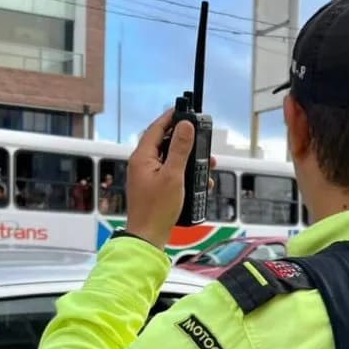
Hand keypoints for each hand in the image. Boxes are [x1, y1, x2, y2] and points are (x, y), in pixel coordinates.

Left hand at [125, 108, 216, 249]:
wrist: (148, 237)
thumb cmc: (157, 210)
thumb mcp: (173, 176)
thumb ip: (180, 149)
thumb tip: (185, 126)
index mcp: (142, 157)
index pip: (156, 128)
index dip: (171, 117)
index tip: (184, 110)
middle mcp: (142, 164)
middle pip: (163, 142)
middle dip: (184, 140)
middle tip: (201, 137)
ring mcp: (146, 176)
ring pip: (169, 158)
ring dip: (188, 159)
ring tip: (206, 162)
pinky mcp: (153, 187)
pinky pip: (170, 173)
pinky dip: (184, 173)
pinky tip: (199, 182)